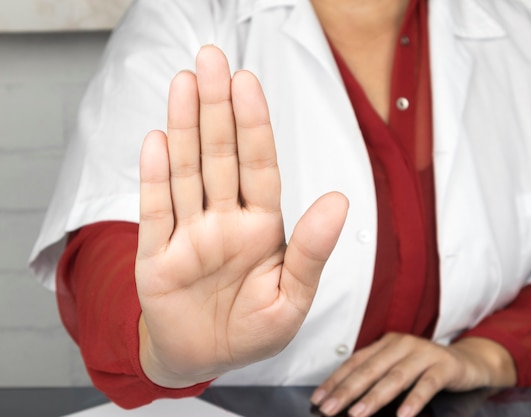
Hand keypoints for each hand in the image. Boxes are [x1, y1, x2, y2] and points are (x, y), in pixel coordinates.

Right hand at [135, 45, 348, 387]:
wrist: (206, 358)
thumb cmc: (254, 330)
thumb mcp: (293, 298)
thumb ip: (312, 250)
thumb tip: (339, 201)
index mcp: (262, 228)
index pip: (259, 166)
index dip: (254, 125)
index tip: (248, 85)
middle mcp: (225, 221)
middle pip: (221, 156)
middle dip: (216, 109)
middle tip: (212, 61)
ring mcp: (189, 234)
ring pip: (187, 173)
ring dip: (184, 128)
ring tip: (184, 84)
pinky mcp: (157, 255)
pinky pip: (156, 212)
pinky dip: (155, 178)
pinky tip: (157, 141)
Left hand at [310, 333, 515, 416]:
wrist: (468, 362)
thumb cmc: (425, 369)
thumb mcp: (398, 369)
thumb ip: (375, 378)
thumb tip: (345, 400)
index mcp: (386, 343)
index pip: (355, 362)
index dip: (335, 381)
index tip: (318, 399)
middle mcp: (402, 344)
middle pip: (370, 369)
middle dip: (347, 391)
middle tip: (330, 409)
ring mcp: (424, 353)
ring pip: (395, 377)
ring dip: (375, 397)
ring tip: (358, 414)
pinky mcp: (444, 366)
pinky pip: (427, 384)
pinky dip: (414, 400)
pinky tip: (403, 415)